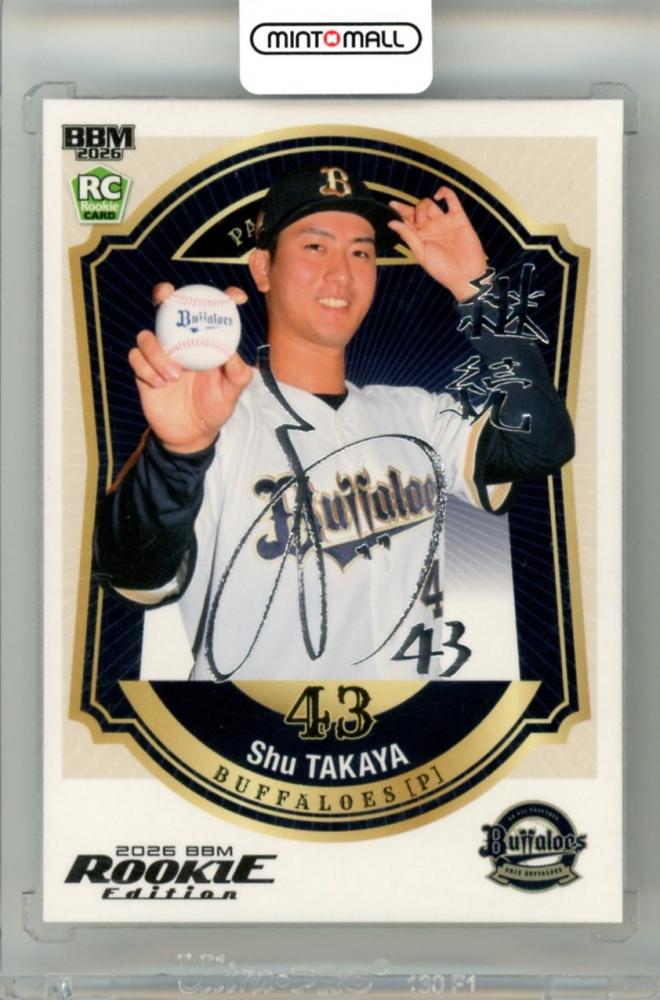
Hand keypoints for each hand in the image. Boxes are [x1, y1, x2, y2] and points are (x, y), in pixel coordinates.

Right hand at [128, 283, 251, 453]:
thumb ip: (237, 374)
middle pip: (167, 309)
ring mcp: (160, 356)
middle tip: (167, 295)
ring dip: (157, 352)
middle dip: (164, 295)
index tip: (236, 296)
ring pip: (147, 336)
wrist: (191, 434)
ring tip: (174, 375)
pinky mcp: (144, 371)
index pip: (210, 312)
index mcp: (203, 342)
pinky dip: (147, 368)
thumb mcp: (232, 393)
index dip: (222, 297)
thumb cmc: (214, 408)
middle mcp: (180, 343)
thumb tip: (233, 353)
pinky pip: (136, 358)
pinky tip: (160, 385)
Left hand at [388, 187, 487, 300]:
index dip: (400, 211)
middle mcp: (431, 228)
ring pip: (430, 204)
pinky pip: (452, 200)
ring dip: (423, 207)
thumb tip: (392, 222)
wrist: (465, 275)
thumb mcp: (421, 253)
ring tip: (423, 220)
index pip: (407, 220)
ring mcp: (445, 222)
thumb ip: (408, 236)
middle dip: (411, 211)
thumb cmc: (442, 269)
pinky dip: (445, 193)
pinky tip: (438, 196)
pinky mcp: (459, 218)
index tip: (391, 205)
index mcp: (420, 237)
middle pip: (417, 210)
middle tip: (416, 222)